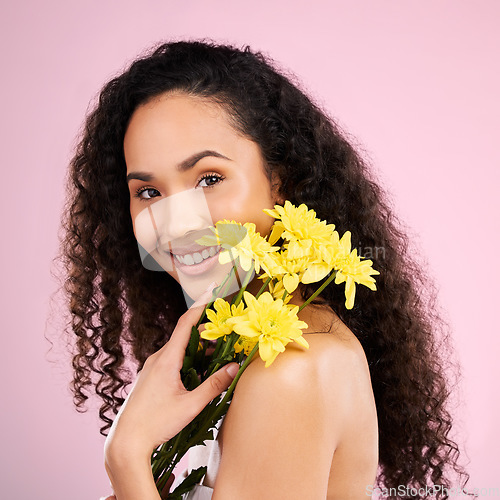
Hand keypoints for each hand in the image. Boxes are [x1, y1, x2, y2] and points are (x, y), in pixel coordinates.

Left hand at [104, 286, 238, 497]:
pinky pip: (171, 361)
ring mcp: (152, 368)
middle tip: (227, 340)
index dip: (198, 306)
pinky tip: (198, 376)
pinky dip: (187, 361)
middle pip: (185, 337)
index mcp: (166, 359)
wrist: (126, 441)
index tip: (210, 292)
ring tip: (217, 361)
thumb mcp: (190, 405)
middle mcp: (157, 358)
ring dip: (198, 352)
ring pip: (179, 351)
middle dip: (207, 335)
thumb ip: (213, 385)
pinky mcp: (150, 378)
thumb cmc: (156, 423)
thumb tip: (234, 368)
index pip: (185, 324)